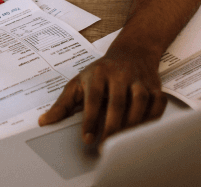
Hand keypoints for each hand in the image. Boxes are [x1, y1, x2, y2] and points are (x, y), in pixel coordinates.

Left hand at [38, 41, 165, 144]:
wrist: (131, 52)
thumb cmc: (100, 72)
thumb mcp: (78, 83)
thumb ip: (62, 104)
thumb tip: (43, 121)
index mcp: (97, 74)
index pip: (93, 98)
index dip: (90, 119)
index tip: (87, 138)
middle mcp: (119, 75)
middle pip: (117, 103)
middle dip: (111, 127)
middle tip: (105, 147)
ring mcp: (139, 81)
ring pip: (139, 103)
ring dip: (132, 125)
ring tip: (122, 145)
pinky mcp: (155, 88)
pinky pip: (157, 106)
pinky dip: (152, 119)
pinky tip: (142, 133)